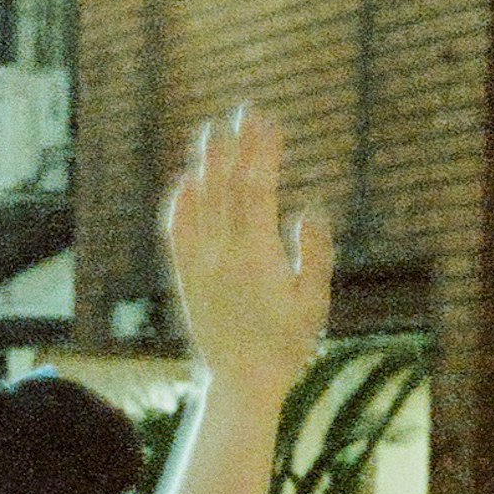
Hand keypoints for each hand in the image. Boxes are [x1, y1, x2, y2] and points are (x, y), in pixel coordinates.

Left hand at [160, 106, 333, 385]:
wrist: (241, 381)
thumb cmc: (288, 343)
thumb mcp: (315, 301)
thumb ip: (315, 254)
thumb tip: (308, 210)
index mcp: (257, 255)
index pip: (256, 189)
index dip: (261, 152)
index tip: (268, 122)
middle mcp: (222, 254)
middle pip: (227, 187)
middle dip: (236, 146)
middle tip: (243, 111)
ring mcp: (200, 264)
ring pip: (201, 203)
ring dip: (207, 164)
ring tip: (214, 132)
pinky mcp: (187, 277)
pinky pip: (178, 233)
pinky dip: (180, 204)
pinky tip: (186, 181)